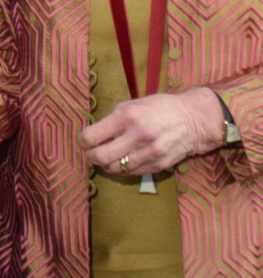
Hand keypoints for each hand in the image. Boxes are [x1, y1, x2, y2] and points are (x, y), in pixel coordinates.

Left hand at [80, 87, 222, 176]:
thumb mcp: (132, 105)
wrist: (193, 120)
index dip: (83, 141)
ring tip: (106, 158)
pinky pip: (131, 173)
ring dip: (105, 165)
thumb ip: (112, 119)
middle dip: (90, 156)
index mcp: (126, 116)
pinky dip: (122, 169)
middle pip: (100, 157)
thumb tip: (92, 134)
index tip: (85, 141)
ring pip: (114, 168)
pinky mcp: (158, 165)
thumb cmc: (159, 108)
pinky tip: (122, 161)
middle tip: (90, 153)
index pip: (91, 137)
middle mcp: (137, 135)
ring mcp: (149, 152)